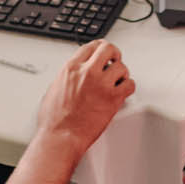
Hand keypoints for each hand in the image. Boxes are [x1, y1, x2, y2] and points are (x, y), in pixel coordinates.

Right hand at [35, 39, 134, 154]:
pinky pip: (130, 85)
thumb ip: (68, 77)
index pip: (91, 46)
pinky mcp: (113, 99)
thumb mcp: (54, 88)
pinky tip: (123, 91)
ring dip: (122, 73)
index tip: (104, 52)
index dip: (100, 47)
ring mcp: (102, 85)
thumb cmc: (54, 120)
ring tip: (118, 81)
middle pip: (109, 49)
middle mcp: (87, 73)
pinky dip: (128, 86)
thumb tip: (75, 75)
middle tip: (115, 61)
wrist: (60, 137)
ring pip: (122, 67)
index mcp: (71, 68)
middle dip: (114, 54)